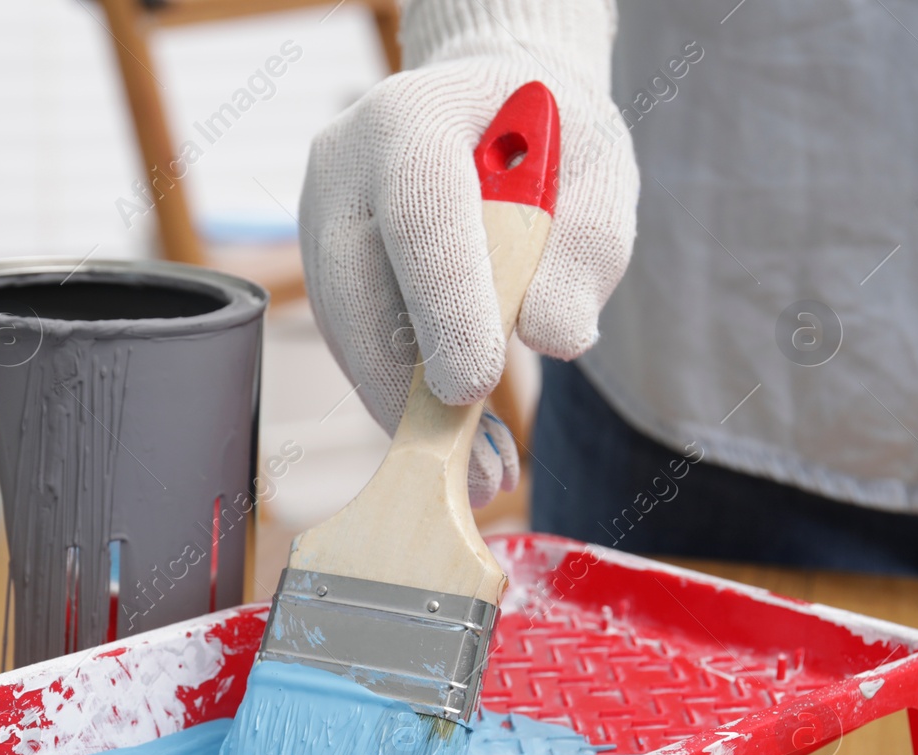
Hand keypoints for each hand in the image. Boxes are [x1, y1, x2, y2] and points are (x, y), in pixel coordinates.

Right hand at [298, 0, 637, 506]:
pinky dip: (401, 407)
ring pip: (347, 334)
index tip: (475, 387)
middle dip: (414, 387)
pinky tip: (453, 447)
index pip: (419, 215)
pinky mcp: (322, 277)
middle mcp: (344, 169)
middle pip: (358, 289)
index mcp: (413, 117)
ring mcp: (319, 224)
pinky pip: (353, 351)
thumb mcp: (598, 174)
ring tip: (480, 475)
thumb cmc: (549, 145)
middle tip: (477, 466)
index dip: (443, 304)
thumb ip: (587, 249)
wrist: (487, 120)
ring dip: (409, 416)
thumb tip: (554, 337)